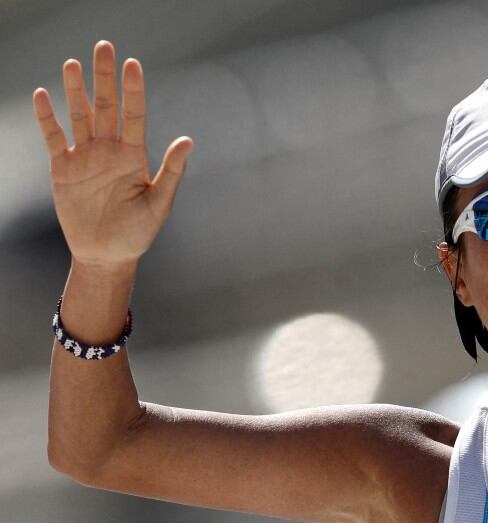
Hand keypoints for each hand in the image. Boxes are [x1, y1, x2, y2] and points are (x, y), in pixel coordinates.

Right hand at [31, 40, 191, 271]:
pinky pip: (53, 137)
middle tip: (103, 47)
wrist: (107, 255)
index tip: (132, 64)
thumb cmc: (138, 232)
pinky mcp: (62, 168)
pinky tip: (43, 95)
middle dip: (104, 77)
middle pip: (106, 106)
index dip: (133, 89)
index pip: (134, 114)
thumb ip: (172, 171)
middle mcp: (109, 150)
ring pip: (79, 115)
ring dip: (75, 90)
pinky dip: (47, 118)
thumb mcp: (159, 203)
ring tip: (72, 63)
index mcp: (134, 156)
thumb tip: (189, 140)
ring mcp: (84, 157)